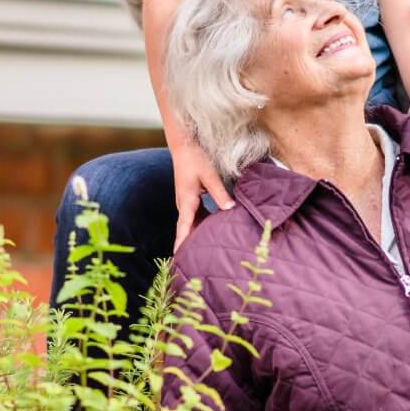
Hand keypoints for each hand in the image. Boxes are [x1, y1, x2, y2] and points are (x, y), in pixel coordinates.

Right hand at [172, 134, 232, 249]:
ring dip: (193, 236)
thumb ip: (219, 193)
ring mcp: (186, 202)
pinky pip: (194, 217)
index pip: (184, 227)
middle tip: (191, 263)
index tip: (179, 258)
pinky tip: (209, 231)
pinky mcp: (190, 199)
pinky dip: (199, 226)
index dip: (182, 242)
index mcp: (186, 201)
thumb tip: (230, 209)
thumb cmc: (195, 159)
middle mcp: (184, 205)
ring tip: (200, 253)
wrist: (184, 146)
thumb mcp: (209, 176)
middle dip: (186, 245)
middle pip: (185, 230)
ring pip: (190, 224)